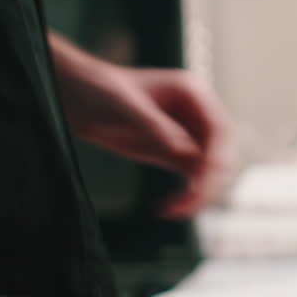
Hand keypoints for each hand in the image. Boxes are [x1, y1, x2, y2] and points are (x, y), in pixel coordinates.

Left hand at [50, 33, 228, 216]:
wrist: (76, 96)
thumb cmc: (99, 86)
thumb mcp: (124, 102)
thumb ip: (155, 125)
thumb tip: (183, 149)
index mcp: (191, 94)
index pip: (219, 128)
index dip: (216, 155)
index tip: (204, 176)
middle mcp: (194, 115)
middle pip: (219, 154)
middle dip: (209, 181)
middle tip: (191, 202)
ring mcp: (186, 136)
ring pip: (208, 172)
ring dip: (198, 195)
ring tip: (177, 210)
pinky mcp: (173, 155)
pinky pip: (191, 181)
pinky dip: (185, 197)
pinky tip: (171, 207)